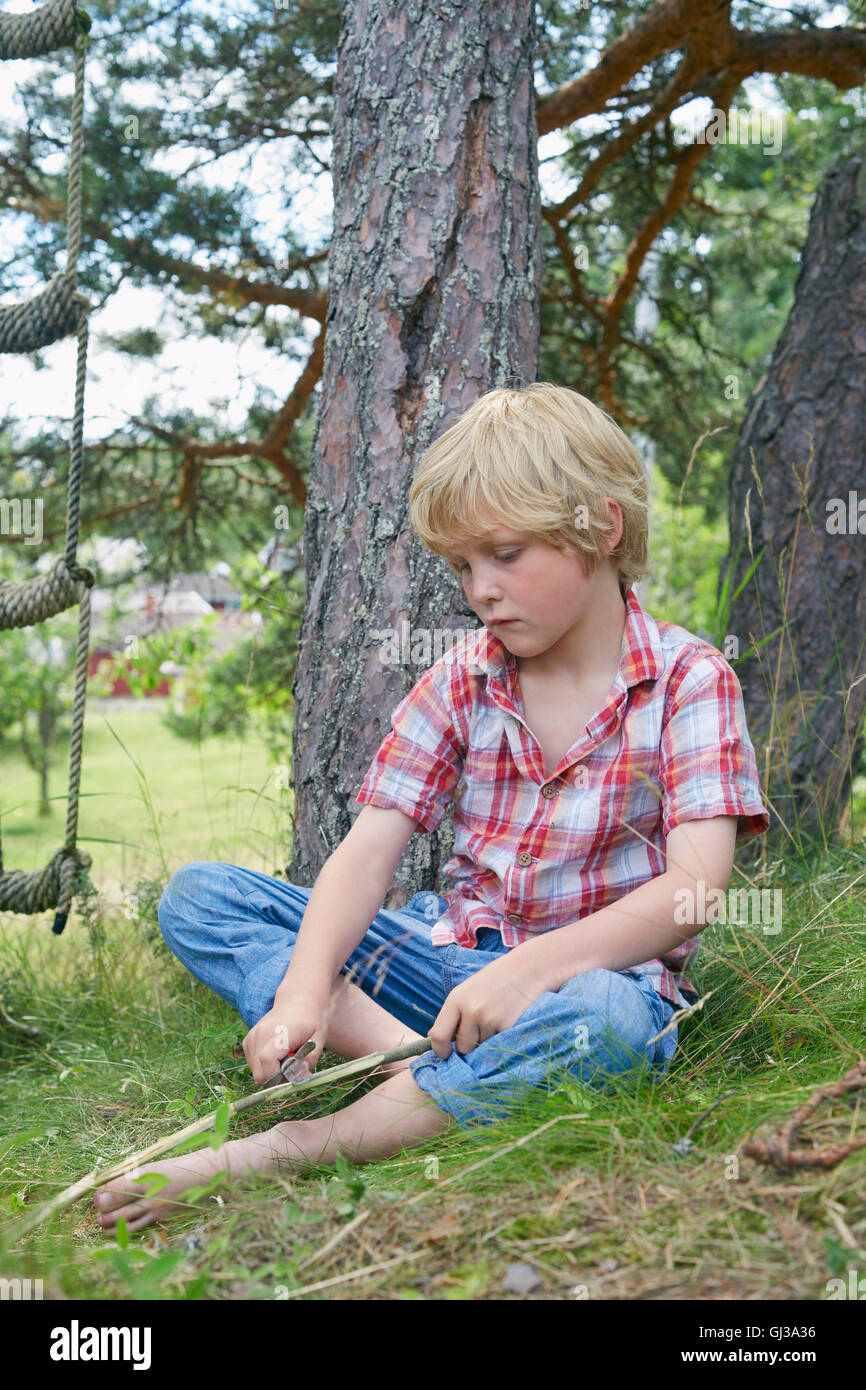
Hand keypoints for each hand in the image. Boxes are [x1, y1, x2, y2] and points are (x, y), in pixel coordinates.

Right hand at [242, 998, 325, 1086]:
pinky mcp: (248, 1040)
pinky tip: (277, 1056)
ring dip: (270, 1073)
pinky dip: (264, 1066)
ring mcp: (252, 1036)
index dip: (277, 1076)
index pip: (267, 1060)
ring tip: (285, 1060)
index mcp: (280, 1032)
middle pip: (259, 1072)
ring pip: (255, 1071)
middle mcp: (261, 1033)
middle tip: (292, 1069)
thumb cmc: (310, 1021)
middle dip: (276, 1079)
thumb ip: (310, 1058)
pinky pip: (252, 1064)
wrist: (298, 1001)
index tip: (292, 1075)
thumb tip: (300, 1076)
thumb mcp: (319, 1038)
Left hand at [428, 950, 549, 1058]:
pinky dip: (501, 1038)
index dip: (440, 1050)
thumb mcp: (468, 991)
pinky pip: (498, 1045)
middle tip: (481, 1029)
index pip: (438, 1035)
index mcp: (456, 999)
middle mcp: (471, 1009)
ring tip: (497, 1017)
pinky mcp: (507, 1027)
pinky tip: (507, 1019)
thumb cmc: (496, 980)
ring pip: (482, 1048)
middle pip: (462, 1047)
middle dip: (469, 1045)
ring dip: (488, 1040)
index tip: (446, 1055)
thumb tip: (435, 1039)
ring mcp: (489, 1019)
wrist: (528, 969)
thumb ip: (453, 1014)